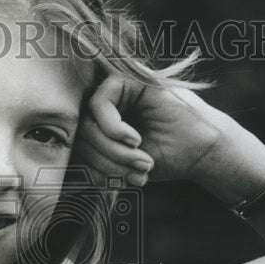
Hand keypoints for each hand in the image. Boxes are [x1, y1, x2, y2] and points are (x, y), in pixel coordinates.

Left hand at [75, 75, 240, 187]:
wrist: (201, 152)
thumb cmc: (164, 159)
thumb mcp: (119, 168)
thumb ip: (93, 164)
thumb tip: (63, 179)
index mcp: (97, 126)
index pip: (72, 145)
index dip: (87, 169)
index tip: (112, 185)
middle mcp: (102, 105)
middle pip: (78, 133)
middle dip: (104, 160)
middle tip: (133, 174)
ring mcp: (113, 89)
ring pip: (87, 121)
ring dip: (112, 149)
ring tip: (140, 162)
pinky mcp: (126, 78)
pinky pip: (100, 103)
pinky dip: (113, 127)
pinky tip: (134, 140)